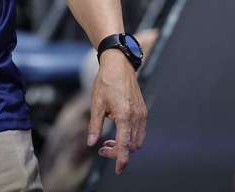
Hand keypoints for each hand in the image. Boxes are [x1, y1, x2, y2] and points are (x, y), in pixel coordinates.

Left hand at [87, 50, 146, 174]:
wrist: (119, 64)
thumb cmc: (106, 81)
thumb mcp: (96, 103)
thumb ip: (95, 125)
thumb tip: (92, 143)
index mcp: (124, 116)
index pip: (124, 145)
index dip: (121, 159)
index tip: (118, 170)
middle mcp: (136, 116)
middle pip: (132, 146)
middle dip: (119, 151)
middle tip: (104, 146)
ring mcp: (142, 114)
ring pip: (138, 140)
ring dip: (126, 145)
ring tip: (110, 139)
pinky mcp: (143, 110)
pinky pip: (140, 131)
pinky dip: (131, 136)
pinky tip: (119, 129)